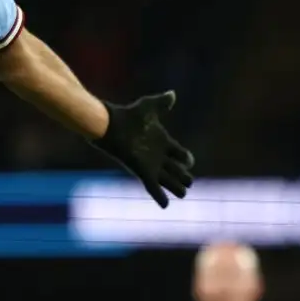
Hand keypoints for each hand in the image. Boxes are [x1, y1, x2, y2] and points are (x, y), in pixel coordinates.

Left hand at [94, 91, 195, 206]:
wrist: (109, 125)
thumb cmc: (127, 115)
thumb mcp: (147, 107)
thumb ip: (160, 102)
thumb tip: (172, 94)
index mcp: (162, 141)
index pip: (178, 152)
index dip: (186, 158)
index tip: (189, 161)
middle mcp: (157, 155)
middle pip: (175, 168)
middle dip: (183, 176)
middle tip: (190, 182)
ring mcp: (150, 164)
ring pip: (167, 179)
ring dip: (175, 187)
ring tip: (183, 194)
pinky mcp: (141, 171)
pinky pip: (153, 186)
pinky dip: (160, 196)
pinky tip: (165, 205)